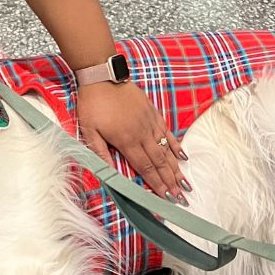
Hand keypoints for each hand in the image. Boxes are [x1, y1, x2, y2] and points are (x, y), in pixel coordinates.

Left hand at [76, 80, 190, 203]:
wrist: (101, 76)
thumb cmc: (92, 103)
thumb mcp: (88, 130)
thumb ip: (100, 154)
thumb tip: (109, 174)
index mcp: (126, 140)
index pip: (144, 168)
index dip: (156, 185)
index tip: (167, 199)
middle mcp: (142, 133)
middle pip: (159, 162)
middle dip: (171, 182)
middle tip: (182, 198)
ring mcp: (149, 122)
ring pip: (166, 149)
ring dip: (176, 168)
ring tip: (186, 183)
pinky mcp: (152, 112)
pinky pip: (166, 131)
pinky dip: (176, 144)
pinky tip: (182, 155)